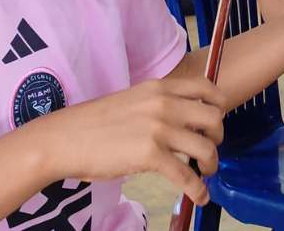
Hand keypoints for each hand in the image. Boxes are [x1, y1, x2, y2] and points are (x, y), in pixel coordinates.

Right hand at [28, 76, 225, 204]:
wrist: (63, 139)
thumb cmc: (92, 124)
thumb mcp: (131, 101)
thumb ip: (157, 106)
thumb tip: (181, 122)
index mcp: (159, 87)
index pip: (207, 88)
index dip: (219, 106)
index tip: (215, 122)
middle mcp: (164, 103)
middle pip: (214, 118)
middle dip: (217, 137)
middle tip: (208, 150)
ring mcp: (158, 128)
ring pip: (206, 147)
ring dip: (211, 164)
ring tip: (204, 174)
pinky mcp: (150, 155)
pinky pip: (186, 175)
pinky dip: (198, 189)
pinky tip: (199, 197)